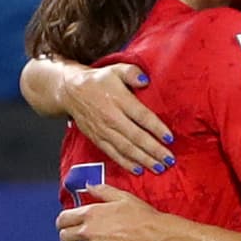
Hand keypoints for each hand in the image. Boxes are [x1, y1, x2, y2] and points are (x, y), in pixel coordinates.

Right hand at [56, 62, 172, 172]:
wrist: (71, 91)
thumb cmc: (99, 81)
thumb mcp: (116, 69)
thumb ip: (132, 73)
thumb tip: (146, 81)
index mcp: (119, 100)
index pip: (142, 116)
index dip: (157, 128)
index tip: (170, 138)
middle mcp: (112, 118)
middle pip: (136, 137)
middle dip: (154, 150)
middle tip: (169, 160)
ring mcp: (104, 130)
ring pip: (126, 148)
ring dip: (143, 160)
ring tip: (159, 168)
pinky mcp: (97, 139)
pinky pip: (113, 153)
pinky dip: (126, 163)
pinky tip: (138, 170)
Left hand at [57, 184, 169, 240]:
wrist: (154, 236)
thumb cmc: (141, 215)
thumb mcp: (122, 197)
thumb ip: (102, 191)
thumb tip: (88, 185)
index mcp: (91, 213)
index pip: (63, 219)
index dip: (62, 223)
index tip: (65, 225)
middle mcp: (88, 231)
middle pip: (64, 237)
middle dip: (68, 238)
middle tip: (75, 239)